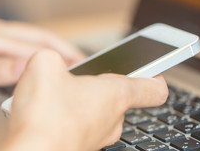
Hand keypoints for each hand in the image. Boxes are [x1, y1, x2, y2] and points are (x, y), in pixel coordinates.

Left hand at [0, 14, 84, 98]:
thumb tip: (26, 67)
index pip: (30, 44)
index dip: (55, 55)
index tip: (76, 64)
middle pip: (33, 34)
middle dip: (59, 46)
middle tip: (82, 59)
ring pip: (27, 34)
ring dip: (49, 45)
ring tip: (69, 57)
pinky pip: (16, 38)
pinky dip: (34, 46)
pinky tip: (41, 54)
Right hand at [1, 50, 167, 150]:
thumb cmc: (45, 116)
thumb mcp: (45, 65)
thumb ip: (53, 57)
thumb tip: (51, 63)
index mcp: (115, 95)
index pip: (153, 87)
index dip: (154, 73)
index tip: (151, 66)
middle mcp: (112, 120)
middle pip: (118, 97)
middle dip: (98, 83)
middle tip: (79, 75)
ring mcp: (96, 137)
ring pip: (96, 111)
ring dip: (80, 100)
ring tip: (55, 92)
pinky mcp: (79, 146)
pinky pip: (80, 125)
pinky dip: (67, 116)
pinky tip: (47, 111)